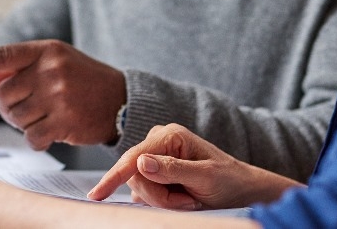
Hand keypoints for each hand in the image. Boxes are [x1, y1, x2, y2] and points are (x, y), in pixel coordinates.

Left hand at [0, 39, 125, 149]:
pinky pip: (31, 137)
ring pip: (15, 117)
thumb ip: (19, 68)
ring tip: (42, 117)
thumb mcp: (54, 62)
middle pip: (3, 95)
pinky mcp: (65, 122)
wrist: (120, 99)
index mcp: (45, 51)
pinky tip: (50, 130)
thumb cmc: (81, 79)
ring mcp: (58, 96)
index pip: (2, 55)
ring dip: (22, 123)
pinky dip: (36, 138)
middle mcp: (50, 70)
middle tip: (26, 107)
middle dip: (8, 106)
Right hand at [88, 123, 299, 209]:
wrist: (240, 187)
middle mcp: (157, 140)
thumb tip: (141, 162)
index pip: (133, 158)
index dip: (114, 177)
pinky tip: (179, 198)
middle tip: (186, 202)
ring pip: (138, 186)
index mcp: (169, 134)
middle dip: (158, 196)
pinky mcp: (153, 170)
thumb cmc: (227, 179)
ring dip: (161, 200)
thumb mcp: (204, 177)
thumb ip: (173, 169)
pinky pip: (142, 190)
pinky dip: (160, 200)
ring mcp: (154, 155)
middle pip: (135, 176)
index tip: (96, 195)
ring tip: (187, 199)